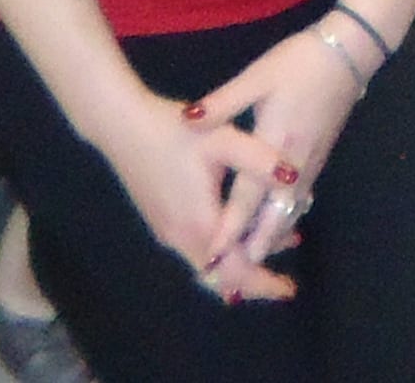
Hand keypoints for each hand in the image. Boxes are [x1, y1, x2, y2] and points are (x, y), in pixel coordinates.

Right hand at [89, 82, 287, 300]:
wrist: (120, 125)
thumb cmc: (172, 131)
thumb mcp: (222, 139)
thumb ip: (259, 159)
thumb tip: (294, 179)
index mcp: (199, 223)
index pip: (235, 271)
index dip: (263, 283)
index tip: (289, 290)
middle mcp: (181, 237)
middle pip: (221, 278)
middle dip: (253, 281)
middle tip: (284, 280)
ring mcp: (168, 232)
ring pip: (208, 266)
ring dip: (238, 265)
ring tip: (273, 246)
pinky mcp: (161, 222)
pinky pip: (196, 252)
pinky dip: (221, 253)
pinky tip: (239, 229)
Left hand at [187, 21, 369, 284]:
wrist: (349, 52)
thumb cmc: (299, 62)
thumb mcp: (257, 76)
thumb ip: (223, 102)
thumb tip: (187, 120)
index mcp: (275, 144)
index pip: (247, 197)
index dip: (230, 228)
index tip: (214, 255)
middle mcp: (294, 163)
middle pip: (273, 216)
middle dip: (255, 247)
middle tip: (235, 276)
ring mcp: (311, 162)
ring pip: (290, 211)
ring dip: (272, 236)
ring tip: (253, 260)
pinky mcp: (319, 157)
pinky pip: (301, 199)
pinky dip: (287, 218)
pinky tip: (278, 225)